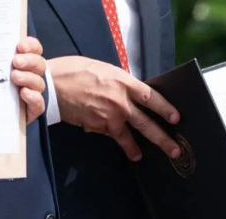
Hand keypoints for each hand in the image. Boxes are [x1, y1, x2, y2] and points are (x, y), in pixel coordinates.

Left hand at [11, 36, 46, 123]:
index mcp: (25, 62)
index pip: (34, 48)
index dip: (30, 45)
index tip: (20, 46)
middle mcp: (32, 75)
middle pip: (39, 64)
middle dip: (29, 61)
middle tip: (16, 61)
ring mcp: (34, 92)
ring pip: (39, 82)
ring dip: (28, 78)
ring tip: (15, 77)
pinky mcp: (33, 109)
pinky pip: (39, 103)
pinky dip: (33, 97)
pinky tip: (24, 93)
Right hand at [49, 55, 179, 160]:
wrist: (50, 83)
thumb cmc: (71, 71)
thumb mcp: (100, 69)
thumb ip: (117, 82)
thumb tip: (126, 93)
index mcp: (122, 81)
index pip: (150, 97)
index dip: (165, 108)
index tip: (175, 117)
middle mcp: (119, 100)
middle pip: (146, 122)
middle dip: (162, 138)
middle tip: (174, 149)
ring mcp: (108, 116)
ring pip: (127, 135)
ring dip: (135, 148)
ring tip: (139, 156)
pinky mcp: (95, 126)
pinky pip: (106, 133)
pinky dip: (106, 134)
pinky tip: (105, 135)